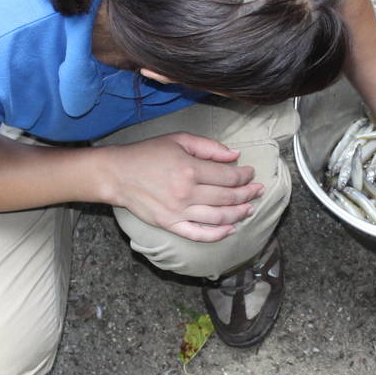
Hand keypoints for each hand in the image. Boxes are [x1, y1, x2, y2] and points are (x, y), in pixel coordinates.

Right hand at [104, 133, 264, 241]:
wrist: (117, 174)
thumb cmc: (147, 154)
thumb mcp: (178, 140)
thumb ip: (209, 147)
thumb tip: (234, 156)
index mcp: (190, 169)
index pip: (228, 176)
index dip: (244, 176)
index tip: (250, 173)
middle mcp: (187, 192)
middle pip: (227, 197)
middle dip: (247, 194)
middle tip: (258, 191)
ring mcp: (179, 211)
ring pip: (218, 217)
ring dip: (238, 214)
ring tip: (250, 209)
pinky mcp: (170, 224)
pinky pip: (199, 234)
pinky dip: (217, 234)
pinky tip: (230, 229)